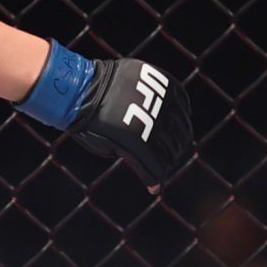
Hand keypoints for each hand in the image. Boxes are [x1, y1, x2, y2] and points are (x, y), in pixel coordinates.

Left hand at [66, 57, 193, 188]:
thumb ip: (134, 159)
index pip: (158, 167)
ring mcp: (161, 99)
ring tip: (171, 142)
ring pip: (183, 126)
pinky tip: (175, 119)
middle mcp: (154, 119)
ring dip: (179, 138)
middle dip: (169, 159)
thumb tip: (154, 174)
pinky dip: (182, 113)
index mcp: (138, 140)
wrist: (82, 87)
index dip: (156, 178)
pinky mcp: (164, 82)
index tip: (155, 184)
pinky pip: (182, 101)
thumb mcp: (109, 149)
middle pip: (174, 148)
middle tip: (164, 161)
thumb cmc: (91, 123)